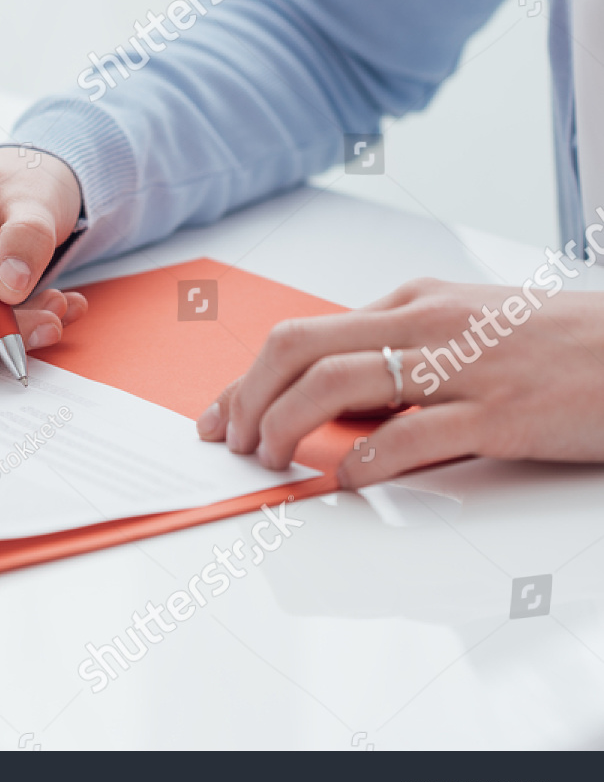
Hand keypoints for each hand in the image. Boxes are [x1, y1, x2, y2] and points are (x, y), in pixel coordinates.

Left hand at [197, 278, 603, 486]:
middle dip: (247, 398)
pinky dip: (360, 463)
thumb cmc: (564, 345)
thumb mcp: (469, 329)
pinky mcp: (498, 413)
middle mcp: (427, 323)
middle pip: (298, 349)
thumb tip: (335, 403)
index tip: (217, 415)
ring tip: (270, 460)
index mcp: (415, 302)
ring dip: (284, 426)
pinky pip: (405, 436)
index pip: (302, 335)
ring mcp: (460, 365)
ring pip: (333, 384)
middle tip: (232, 442)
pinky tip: (344, 480)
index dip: (245, 379)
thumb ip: (401, 354)